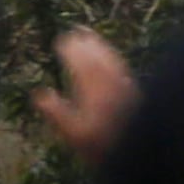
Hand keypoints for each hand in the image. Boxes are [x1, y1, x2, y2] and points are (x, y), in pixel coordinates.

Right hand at [34, 28, 136, 163]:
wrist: (144, 151)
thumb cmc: (103, 146)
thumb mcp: (73, 133)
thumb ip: (56, 112)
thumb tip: (39, 93)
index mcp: (91, 86)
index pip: (79, 60)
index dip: (69, 49)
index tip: (60, 41)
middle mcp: (109, 80)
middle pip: (96, 55)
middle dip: (86, 42)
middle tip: (76, 31)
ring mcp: (124, 85)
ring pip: (112, 59)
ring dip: (102, 46)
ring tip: (94, 38)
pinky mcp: (136, 92)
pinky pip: (123, 68)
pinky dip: (115, 59)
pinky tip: (114, 63)